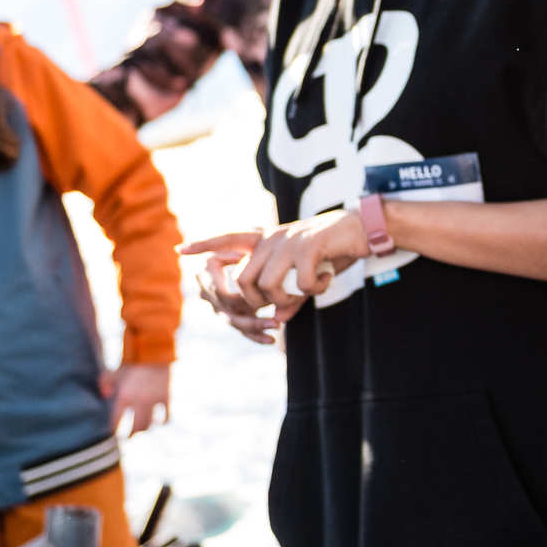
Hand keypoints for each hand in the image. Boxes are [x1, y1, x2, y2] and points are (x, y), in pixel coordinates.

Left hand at [101, 364, 168, 436]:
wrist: (154, 351)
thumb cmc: (132, 363)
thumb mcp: (115, 372)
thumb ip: (105, 383)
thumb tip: (104, 395)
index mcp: (124, 396)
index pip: (116, 422)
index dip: (114, 431)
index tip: (113, 434)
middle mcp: (139, 401)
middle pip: (136, 428)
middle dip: (131, 435)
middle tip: (129, 436)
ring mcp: (154, 400)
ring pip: (150, 425)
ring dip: (145, 429)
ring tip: (142, 429)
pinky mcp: (166, 397)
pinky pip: (166, 417)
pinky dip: (163, 421)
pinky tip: (159, 421)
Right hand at [183, 229, 279, 343]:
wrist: (271, 249)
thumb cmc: (254, 240)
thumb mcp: (237, 237)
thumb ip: (212, 242)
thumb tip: (178, 251)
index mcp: (206, 273)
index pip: (219, 293)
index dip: (239, 296)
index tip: (262, 292)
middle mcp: (209, 292)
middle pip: (227, 311)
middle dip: (251, 315)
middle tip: (275, 316)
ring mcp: (220, 306)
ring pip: (234, 322)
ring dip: (256, 327)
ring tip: (276, 325)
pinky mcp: (232, 316)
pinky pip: (242, 330)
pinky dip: (256, 336)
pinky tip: (271, 340)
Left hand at [185, 210, 366, 323]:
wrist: (365, 226)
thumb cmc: (334, 249)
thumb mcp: (307, 273)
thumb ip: (289, 295)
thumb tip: (277, 320)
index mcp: (269, 239)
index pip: (230, 238)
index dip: (206, 245)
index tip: (181, 250)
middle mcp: (274, 238)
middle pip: (245, 280)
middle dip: (261, 302)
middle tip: (288, 303)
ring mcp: (290, 240)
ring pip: (268, 286)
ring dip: (289, 299)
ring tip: (310, 291)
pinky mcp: (310, 246)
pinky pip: (301, 284)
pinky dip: (316, 289)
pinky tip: (328, 279)